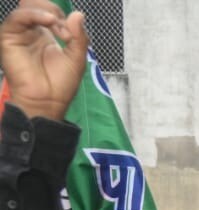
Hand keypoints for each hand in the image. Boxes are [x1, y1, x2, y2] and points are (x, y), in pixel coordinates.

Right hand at [0, 0, 86, 122]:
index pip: (51, 12)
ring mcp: (20, 34)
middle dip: (53, 10)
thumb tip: (79, 14)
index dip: (63, 17)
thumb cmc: (61, 84)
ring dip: (46, 12)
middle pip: (38, 5)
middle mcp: (32, 32)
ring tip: (58, 26)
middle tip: (64, 27)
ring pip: (27, 8)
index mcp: (47, 35)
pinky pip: (17, 18)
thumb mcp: (77, 58)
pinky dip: (33, 14)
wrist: (47, 101)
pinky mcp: (9, 37)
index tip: (71, 34)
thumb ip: (79, 36)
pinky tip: (48, 20)